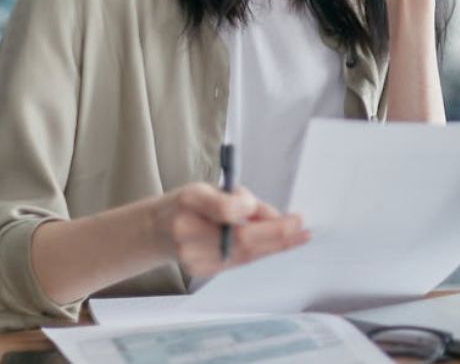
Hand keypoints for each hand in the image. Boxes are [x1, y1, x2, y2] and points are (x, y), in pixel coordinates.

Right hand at [153, 182, 308, 277]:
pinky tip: (280, 245)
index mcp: (190, 202)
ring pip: (244, 254)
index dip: (261, 216)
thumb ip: (238, 198)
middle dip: (277, 236)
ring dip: (274, 246)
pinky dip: (261, 252)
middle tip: (303, 230)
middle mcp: (188, 233)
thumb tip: (273, 216)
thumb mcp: (209, 188)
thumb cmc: (188, 204)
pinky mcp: (201, 271)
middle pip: (241, 241)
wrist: (156, 230)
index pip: (229, 212)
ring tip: (299, 237)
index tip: (293, 217)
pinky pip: (239, 261)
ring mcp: (193, 257)